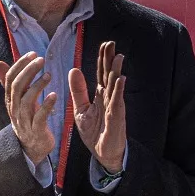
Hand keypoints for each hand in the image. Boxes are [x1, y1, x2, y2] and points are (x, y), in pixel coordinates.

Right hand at [0, 52, 56, 164]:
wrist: (31, 148)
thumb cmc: (27, 119)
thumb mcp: (18, 100)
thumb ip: (10, 83)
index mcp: (11, 100)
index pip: (11, 79)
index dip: (20, 65)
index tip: (32, 53)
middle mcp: (15, 109)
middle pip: (17, 87)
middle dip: (28, 71)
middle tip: (40, 60)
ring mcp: (24, 120)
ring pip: (27, 101)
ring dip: (37, 86)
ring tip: (49, 75)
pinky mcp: (36, 130)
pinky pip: (40, 117)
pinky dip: (47, 106)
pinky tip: (54, 96)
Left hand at [70, 41, 126, 174]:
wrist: (102, 152)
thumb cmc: (95, 131)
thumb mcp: (81, 109)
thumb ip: (78, 90)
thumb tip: (74, 70)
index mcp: (100, 95)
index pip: (102, 73)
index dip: (103, 59)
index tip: (104, 45)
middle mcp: (109, 98)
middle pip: (109, 75)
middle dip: (110, 60)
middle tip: (111, 43)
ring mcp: (114, 106)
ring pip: (115, 85)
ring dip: (116, 71)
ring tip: (118, 56)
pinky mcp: (116, 116)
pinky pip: (117, 101)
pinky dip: (119, 90)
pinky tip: (120, 79)